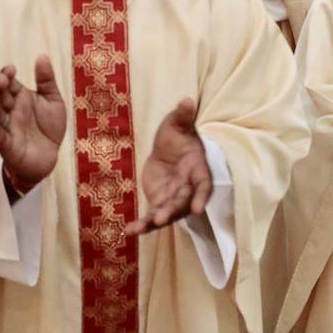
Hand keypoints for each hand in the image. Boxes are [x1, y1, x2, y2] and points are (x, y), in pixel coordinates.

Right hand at [0, 56, 66, 187]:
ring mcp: (8, 128)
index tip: (10, 69)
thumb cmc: (49, 127)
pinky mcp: (9, 147)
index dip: (6, 75)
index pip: (8, 83)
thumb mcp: (53, 100)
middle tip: (2, 81)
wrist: (50, 156)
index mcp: (19, 98)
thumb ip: (47, 80)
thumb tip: (42, 55)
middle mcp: (10, 111)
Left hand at [126, 99, 210, 234]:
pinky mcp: (159, 202)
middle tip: (160, 219)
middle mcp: (188, 189)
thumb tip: (186, 100)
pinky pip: (151, 216)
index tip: (198, 208)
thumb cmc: (179, 136)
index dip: (201, 196)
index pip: (203, 186)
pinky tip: (129, 231)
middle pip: (183, 204)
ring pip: (167, 213)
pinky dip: (142, 225)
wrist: (169, 149)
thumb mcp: (177, 124)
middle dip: (172, 212)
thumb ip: (183, 116)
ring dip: (154, 222)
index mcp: (198, 170)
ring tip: (138, 229)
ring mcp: (174, 198)